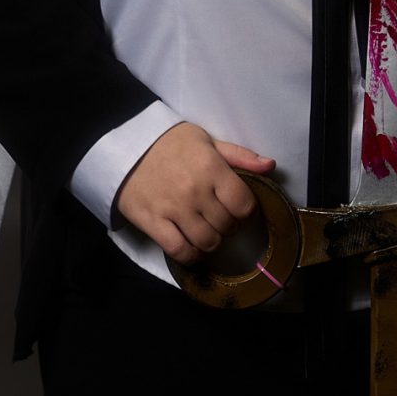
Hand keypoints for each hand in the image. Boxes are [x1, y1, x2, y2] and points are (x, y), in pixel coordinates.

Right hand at [115, 122, 275, 264]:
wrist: (125, 145)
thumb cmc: (170, 142)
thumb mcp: (206, 140)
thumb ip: (239, 155)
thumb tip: (270, 166)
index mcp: (211, 167)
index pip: (243, 204)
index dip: (246, 210)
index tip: (238, 207)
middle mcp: (195, 191)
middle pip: (226, 225)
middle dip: (228, 225)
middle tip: (220, 218)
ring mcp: (173, 209)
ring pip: (207, 242)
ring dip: (212, 241)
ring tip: (206, 230)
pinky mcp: (153, 223)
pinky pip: (180, 251)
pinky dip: (190, 255)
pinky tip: (191, 245)